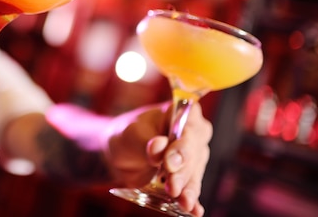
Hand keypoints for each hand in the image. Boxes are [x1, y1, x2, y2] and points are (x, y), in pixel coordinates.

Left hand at [105, 102, 211, 216]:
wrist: (122, 153)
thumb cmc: (128, 135)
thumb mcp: (132, 135)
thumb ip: (146, 142)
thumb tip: (158, 147)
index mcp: (180, 111)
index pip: (189, 123)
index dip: (183, 143)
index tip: (170, 161)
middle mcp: (192, 132)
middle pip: (194, 150)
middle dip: (183, 170)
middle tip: (172, 186)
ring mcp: (193, 154)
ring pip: (195, 171)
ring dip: (188, 187)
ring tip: (182, 201)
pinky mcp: (189, 174)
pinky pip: (193, 186)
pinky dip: (193, 198)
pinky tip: (194, 209)